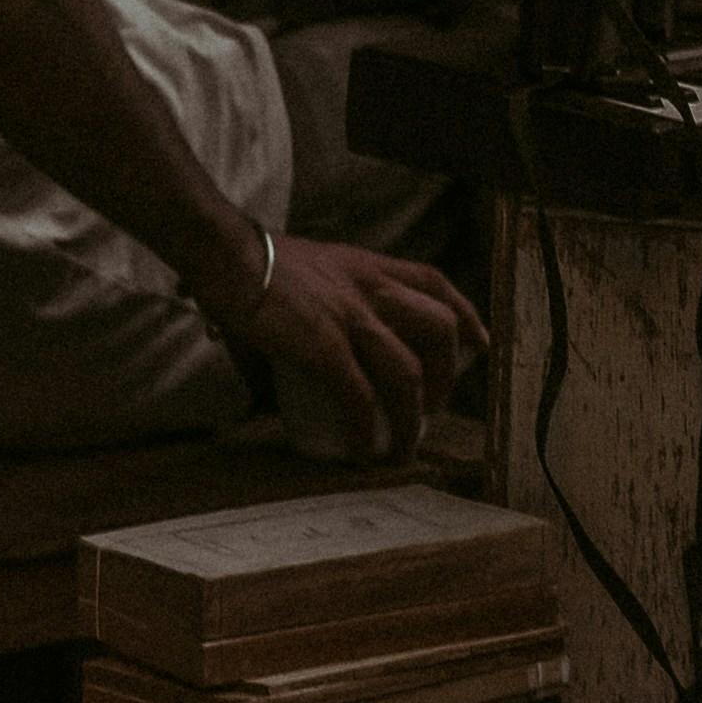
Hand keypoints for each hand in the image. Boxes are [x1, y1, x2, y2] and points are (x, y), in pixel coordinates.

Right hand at [205, 225, 486, 459]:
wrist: (221, 253)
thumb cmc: (250, 266)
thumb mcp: (305, 282)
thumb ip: (316, 321)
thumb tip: (285, 384)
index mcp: (368, 267)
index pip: (434, 283)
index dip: (466, 314)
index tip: (479, 343)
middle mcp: (370, 288)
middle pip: (440, 329)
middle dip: (447, 376)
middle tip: (432, 407)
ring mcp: (350, 316)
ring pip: (408, 372)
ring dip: (413, 417)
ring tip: (403, 445)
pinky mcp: (323, 345)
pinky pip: (360, 396)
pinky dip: (367, 429)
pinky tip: (363, 450)